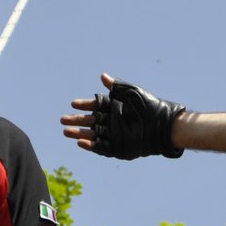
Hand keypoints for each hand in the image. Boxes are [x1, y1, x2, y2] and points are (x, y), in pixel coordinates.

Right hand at [62, 73, 184, 159]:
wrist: (163, 125)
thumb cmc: (150, 106)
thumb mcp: (133, 93)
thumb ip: (118, 86)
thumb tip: (102, 76)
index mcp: (114, 108)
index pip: (95, 106)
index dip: (84, 105)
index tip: (73, 104)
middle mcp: (112, 122)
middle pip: (90, 121)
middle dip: (76, 120)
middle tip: (63, 119)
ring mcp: (114, 135)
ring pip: (92, 135)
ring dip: (79, 133)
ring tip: (65, 131)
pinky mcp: (118, 148)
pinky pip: (101, 147)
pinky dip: (90, 145)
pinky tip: (80, 142)